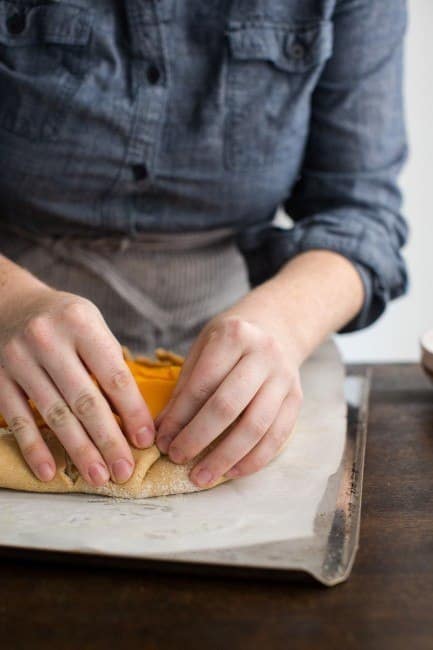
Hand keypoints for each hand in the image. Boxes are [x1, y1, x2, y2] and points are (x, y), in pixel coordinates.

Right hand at [0, 283, 154, 485]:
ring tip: (98, 476)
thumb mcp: (91, 324)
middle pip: (85, 399)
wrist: (11, 304)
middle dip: (108, 440)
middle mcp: (48, 339)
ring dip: (78, 450)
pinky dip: (34, 448)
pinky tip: (50, 471)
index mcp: (81, 322)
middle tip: (124, 470)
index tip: (146, 440)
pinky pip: (19, 419)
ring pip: (54, 414)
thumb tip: (134, 417)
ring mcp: (20, 359)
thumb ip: (109, 362)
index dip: (132, 411)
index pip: (114, 375)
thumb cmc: (64, 320)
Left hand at [154, 310, 302, 487]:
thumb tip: (163, 431)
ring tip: (201, 477)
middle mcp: (263, 354)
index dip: (180, 417)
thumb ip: (185, 387)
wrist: (276, 327)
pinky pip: (277, 436)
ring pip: (255, 426)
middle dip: (198, 438)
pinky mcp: (296, 399)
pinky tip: (232, 471)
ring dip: (225, 457)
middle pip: (228, 406)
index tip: (162, 441)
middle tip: (177, 458)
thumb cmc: (230, 342)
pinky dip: (254, 459)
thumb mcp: (203, 348)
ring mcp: (284, 378)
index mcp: (234, 336)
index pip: (202, 384)